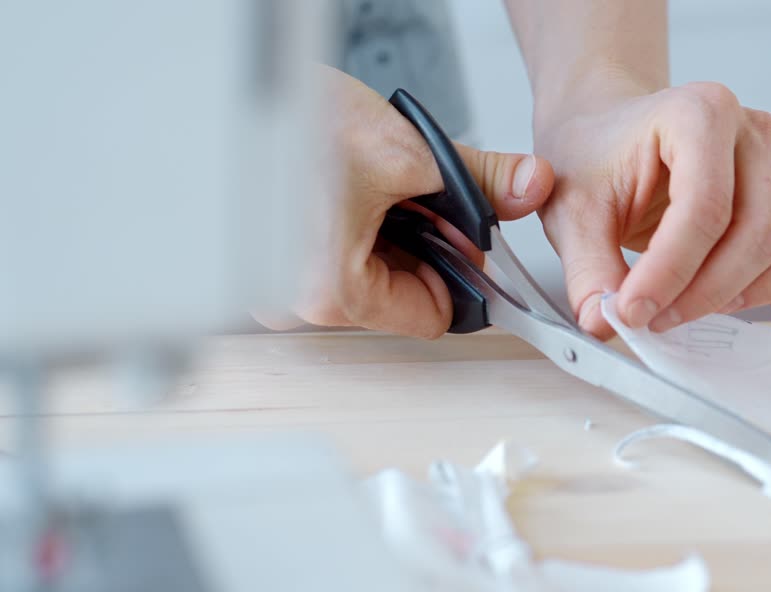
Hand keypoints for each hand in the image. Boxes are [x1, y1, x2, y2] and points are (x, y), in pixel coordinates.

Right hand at [256, 67, 554, 338]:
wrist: (225, 81)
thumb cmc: (290, 115)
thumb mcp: (408, 151)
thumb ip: (483, 181)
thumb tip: (530, 187)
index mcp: (330, 292)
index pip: (432, 316)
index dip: (459, 268)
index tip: (462, 233)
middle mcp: (291, 300)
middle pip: (396, 294)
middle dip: (419, 244)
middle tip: (410, 192)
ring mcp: (268, 283)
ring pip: (362, 272)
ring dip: (381, 231)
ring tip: (366, 182)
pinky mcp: (256, 259)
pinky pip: (323, 255)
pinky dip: (346, 222)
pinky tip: (339, 185)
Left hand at [533, 78, 770, 337]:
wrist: (611, 130)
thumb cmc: (596, 159)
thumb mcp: (572, 210)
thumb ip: (587, 268)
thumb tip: (606, 323)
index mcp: (698, 113)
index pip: (705, 209)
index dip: (672, 273)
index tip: (634, 312)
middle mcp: (752, 132)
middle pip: (763, 231)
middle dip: (711, 292)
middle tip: (660, 318)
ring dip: (766, 288)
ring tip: (711, 306)